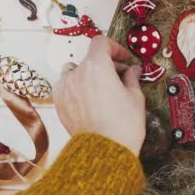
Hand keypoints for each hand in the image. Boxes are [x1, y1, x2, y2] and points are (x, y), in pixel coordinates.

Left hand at [53, 36, 145, 154]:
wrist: (104, 151)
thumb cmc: (122, 125)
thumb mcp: (135, 97)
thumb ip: (131, 79)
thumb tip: (133, 71)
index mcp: (97, 66)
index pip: (101, 43)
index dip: (114, 48)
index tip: (123, 59)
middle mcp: (77, 73)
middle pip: (89, 59)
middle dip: (105, 65)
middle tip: (119, 78)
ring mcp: (64, 89)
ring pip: (73, 72)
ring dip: (86, 75)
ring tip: (100, 90)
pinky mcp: (59, 104)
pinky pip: (66, 89)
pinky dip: (76, 90)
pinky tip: (89, 102)